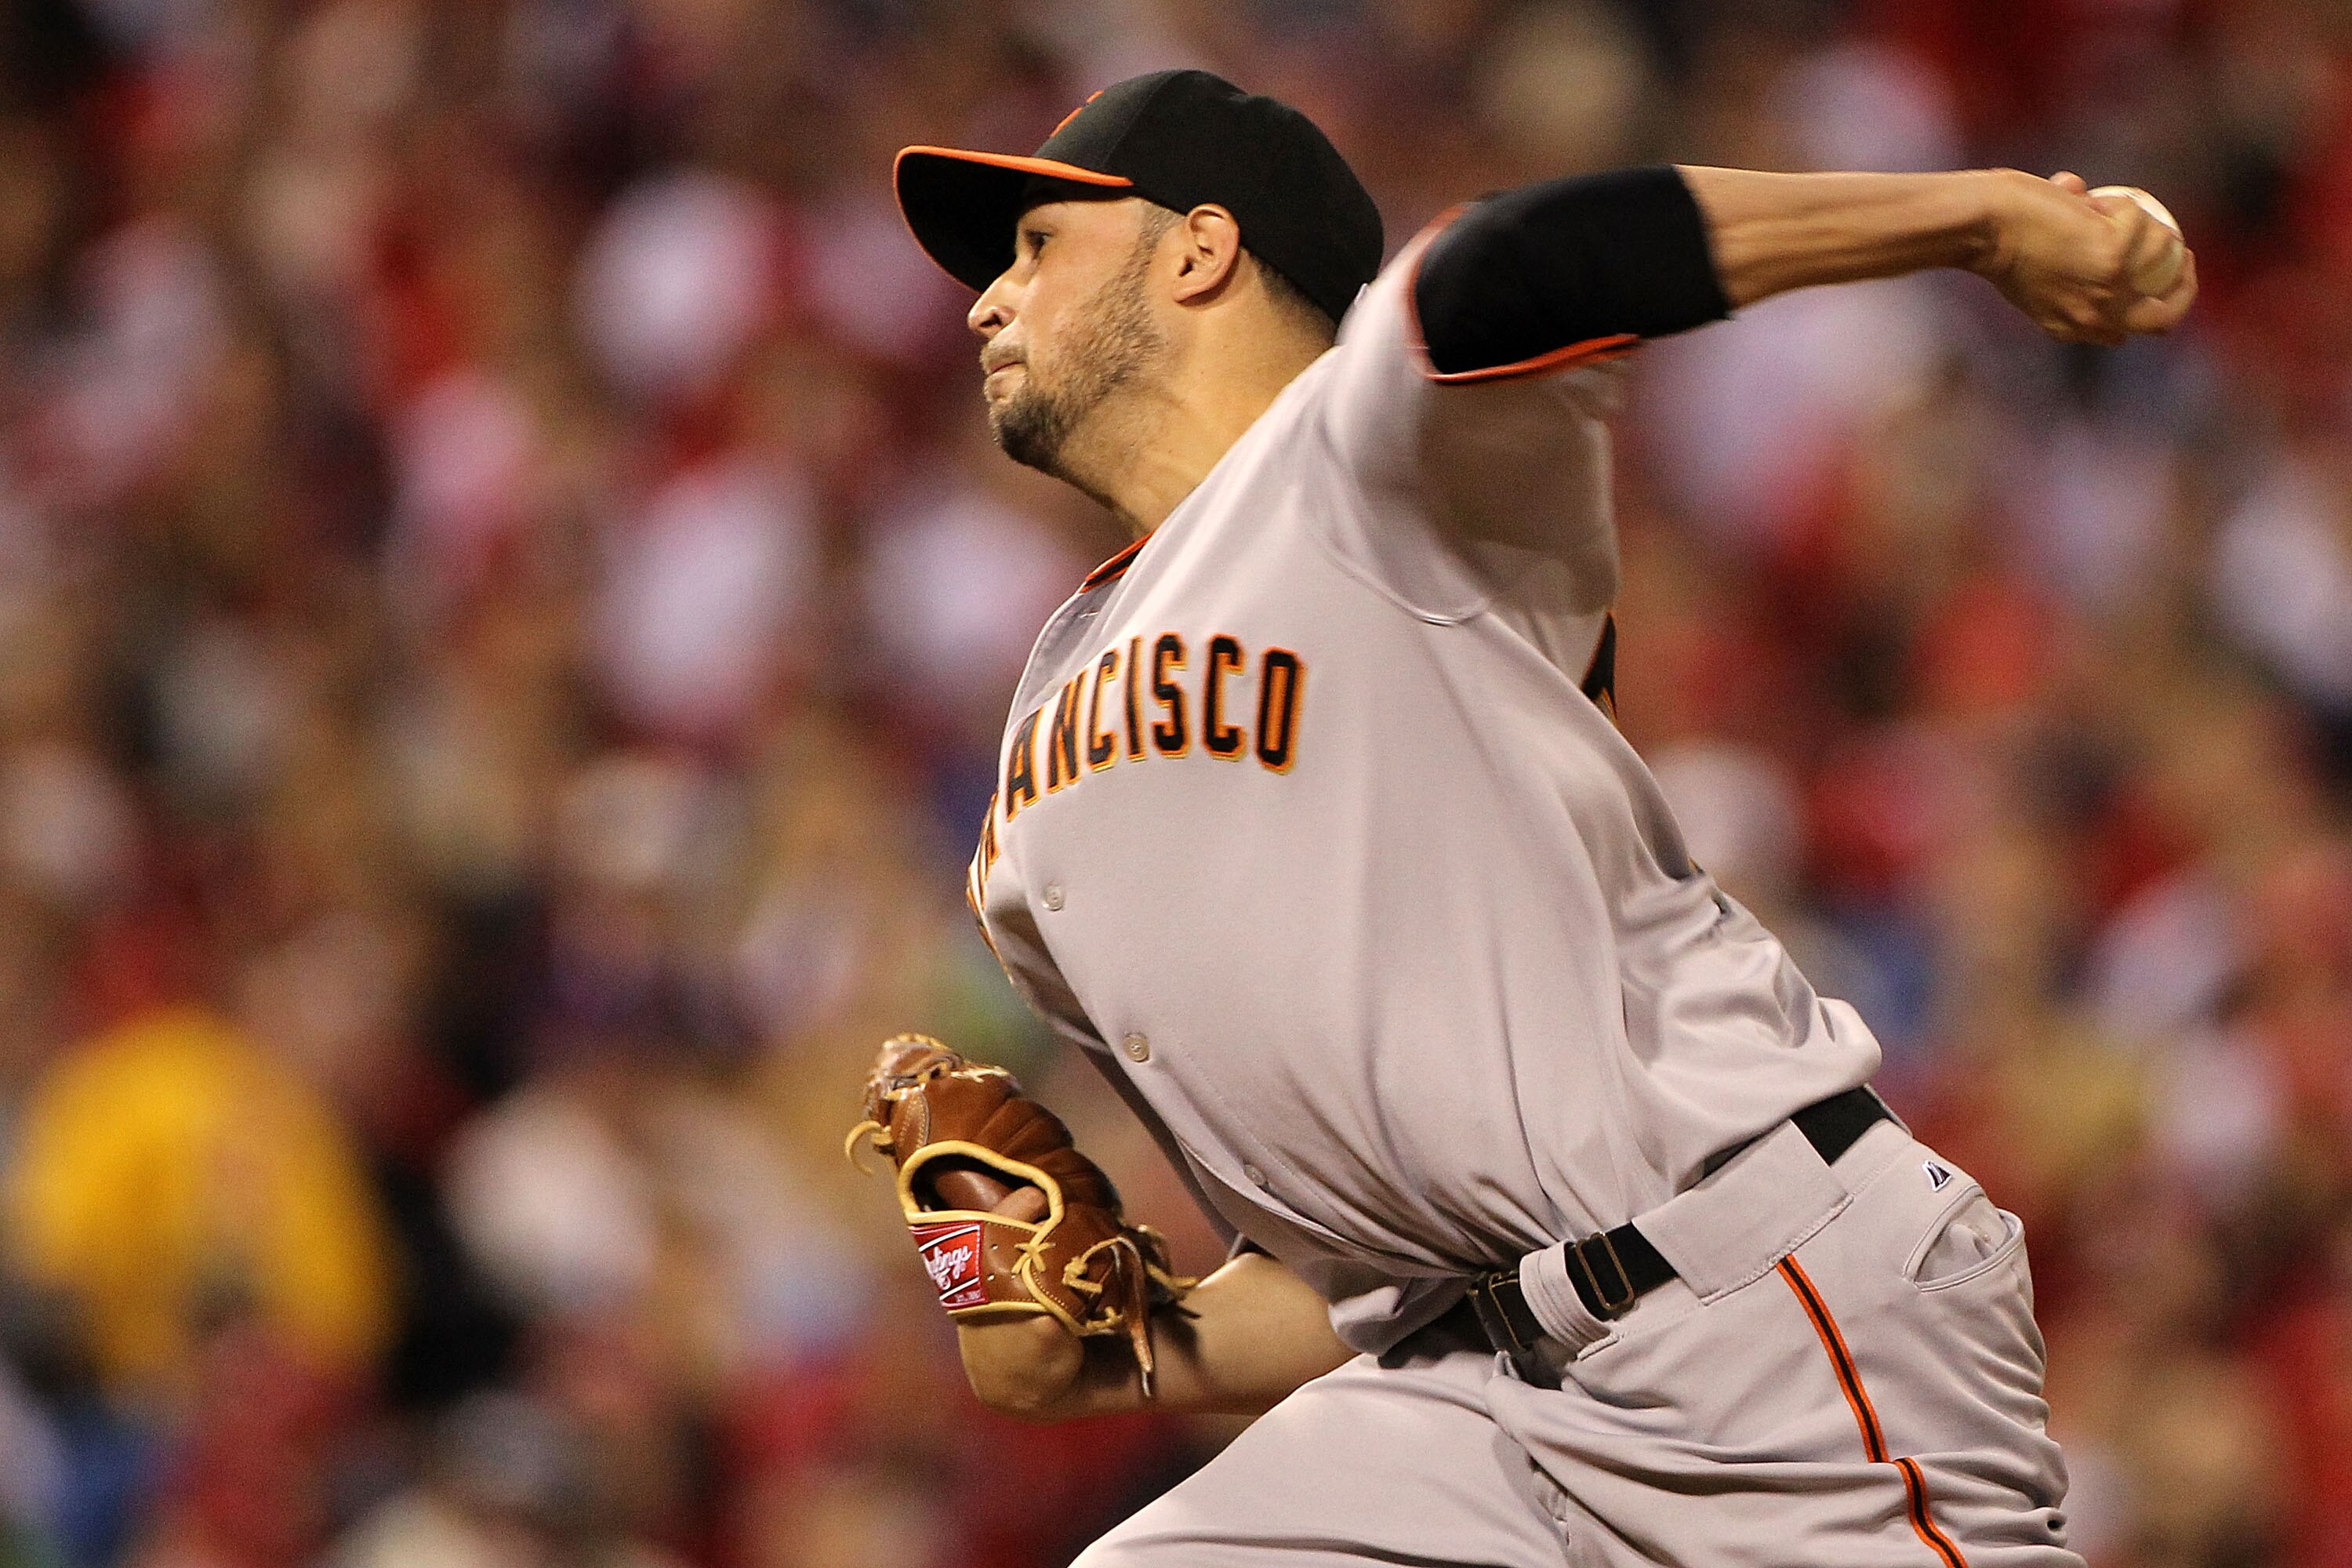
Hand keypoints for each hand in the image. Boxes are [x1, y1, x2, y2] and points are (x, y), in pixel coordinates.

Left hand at [1974, 169, 2195, 344]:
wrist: (1982, 226)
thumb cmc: (1995, 239)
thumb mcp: (2031, 269)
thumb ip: (2063, 262)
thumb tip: (2093, 211)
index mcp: (2068, 327)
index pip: (2122, 331)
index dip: (2143, 305)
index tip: (2149, 277)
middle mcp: (2092, 317)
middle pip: (2164, 320)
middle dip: (2185, 289)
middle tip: (2182, 254)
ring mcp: (2107, 289)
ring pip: (2164, 259)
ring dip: (2147, 225)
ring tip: (2109, 209)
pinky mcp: (2114, 256)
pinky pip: (2141, 223)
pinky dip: (2122, 205)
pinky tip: (2091, 201)